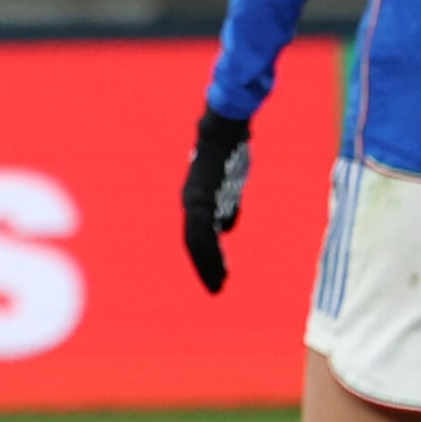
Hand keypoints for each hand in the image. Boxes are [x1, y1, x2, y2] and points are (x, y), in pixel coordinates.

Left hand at [180, 108, 250, 293]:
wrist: (226, 131)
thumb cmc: (230, 153)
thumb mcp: (230, 185)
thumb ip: (227, 206)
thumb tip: (225, 229)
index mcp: (196, 201)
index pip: (197, 237)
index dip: (206, 258)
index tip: (219, 275)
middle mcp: (190, 203)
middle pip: (193, 244)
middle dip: (205, 268)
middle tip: (216, 289)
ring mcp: (193, 200)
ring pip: (195, 242)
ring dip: (207, 265)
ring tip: (220, 284)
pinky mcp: (200, 197)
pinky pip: (201, 230)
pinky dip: (210, 251)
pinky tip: (221, 264)